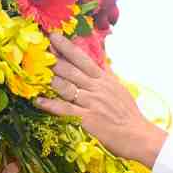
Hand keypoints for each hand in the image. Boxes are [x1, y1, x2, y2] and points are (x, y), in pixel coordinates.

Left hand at [35, 33, 164, 163]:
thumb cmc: (129, 115)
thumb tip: (102, 60)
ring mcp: (91, 103)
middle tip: (37, 50)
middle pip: (70, 70)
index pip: (83, 59)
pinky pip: (64, 109)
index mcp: (104, 80)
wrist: (138, 135)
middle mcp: (96, 88)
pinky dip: (50, 104)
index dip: (66, 47)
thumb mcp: (119, 89)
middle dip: (52, 59)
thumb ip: (107, 74)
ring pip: (65, 87)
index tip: (53, 37)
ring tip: (33, 73)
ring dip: (49, 79)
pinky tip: (38, 101)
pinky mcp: (87, 118)